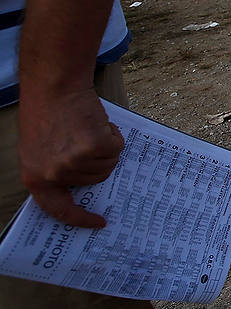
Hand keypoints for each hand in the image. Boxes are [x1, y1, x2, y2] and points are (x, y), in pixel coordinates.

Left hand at [18, 89, 123, 227]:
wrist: (53, 86)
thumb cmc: (47, 112)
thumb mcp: (39, 148)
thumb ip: (55, 168)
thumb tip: (80, 181)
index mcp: (37, 176)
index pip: (58, 209)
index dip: (79, 218)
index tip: (97, 222)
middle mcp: (55, 173)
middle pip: (95, 178)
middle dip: (98, 159)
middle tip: (86, 138)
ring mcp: (74, 162)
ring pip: (108, 163)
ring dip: (106, 145)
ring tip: (88, 127)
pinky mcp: (93, 147)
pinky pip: (116, 148)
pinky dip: (113, 134)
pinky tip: (96, 122)